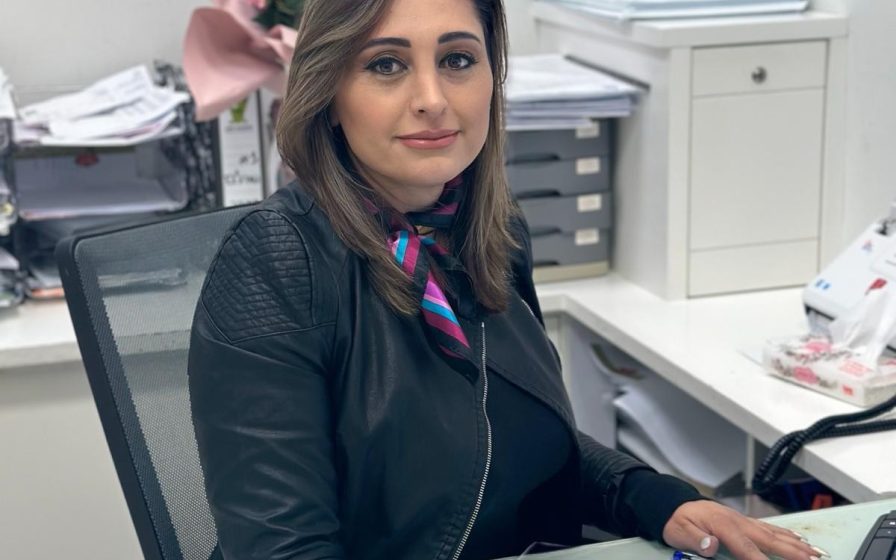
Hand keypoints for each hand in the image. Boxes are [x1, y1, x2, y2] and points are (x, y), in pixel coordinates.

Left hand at [662, 500, 829, 559]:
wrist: (676, 505)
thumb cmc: (678, 520)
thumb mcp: (679, 531)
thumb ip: (695, 539)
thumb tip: (710, 546)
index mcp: (722, 525)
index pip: (746, 548)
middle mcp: (738, 521)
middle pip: (769, 540)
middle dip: (793, 553)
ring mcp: (744, 521)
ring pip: (775, 534)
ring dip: (796, 544)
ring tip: (816, 554)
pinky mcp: (746, 522)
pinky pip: (770, 528)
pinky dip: (787, 535)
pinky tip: (800, 541)